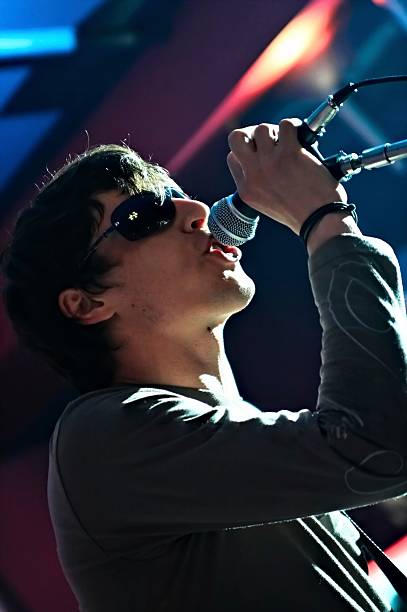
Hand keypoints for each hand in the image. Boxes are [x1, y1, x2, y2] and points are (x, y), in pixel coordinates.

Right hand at [227, 119, 347, 234]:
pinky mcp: (289, 154)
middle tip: (269, 139)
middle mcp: (253, 175)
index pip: (233, 157)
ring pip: (262, 129)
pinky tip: (302, 138)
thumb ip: (259, 182)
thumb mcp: (267, 203)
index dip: (247, 150)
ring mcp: (269, 163)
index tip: (261, 151)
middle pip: (236, 138)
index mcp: (246, 189)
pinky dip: (294, 127)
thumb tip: (264, 155)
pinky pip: (285, 125)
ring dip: (277, 131)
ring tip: (290, 141)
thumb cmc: (300, 213)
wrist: (319, 220)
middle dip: (252, 132)